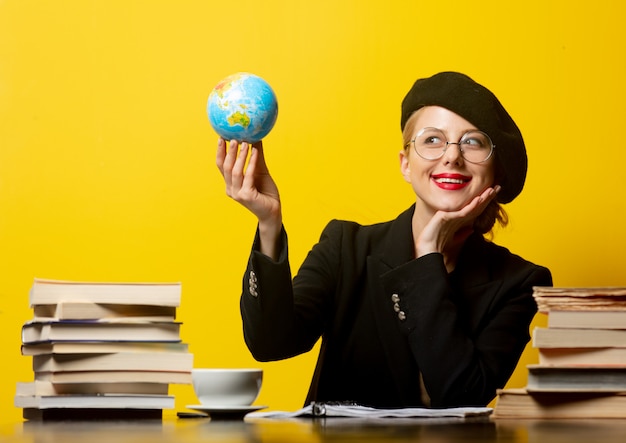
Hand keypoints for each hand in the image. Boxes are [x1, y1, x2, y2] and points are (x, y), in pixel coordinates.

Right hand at [216, 138, 281, 257]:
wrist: (273, 211)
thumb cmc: (265, 192)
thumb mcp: (260, 171)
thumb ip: (256, 157)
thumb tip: (256, 138)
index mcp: (230, 183)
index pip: (221, 166)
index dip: (220, 152)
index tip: (221, 137)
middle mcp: (231, 189)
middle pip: (226, 167)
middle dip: (229, 151)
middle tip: (233, 137)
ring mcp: (237, 193)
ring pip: (235, 171)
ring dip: (240, 156)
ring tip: (245, 143)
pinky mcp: (247, 196)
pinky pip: (248, 176)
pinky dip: (251, 163)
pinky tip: (256, 152)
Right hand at [415, 186, 500, 259]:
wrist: (426, 249)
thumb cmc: (435, 244)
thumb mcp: (453, 239)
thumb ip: (462, 234)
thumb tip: (472, 230)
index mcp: (456, 219)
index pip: (474, 209)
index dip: (485, 202)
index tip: (494, 195)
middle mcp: (454, 215)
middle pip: (474, 204)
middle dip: (486, 196)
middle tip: (498, 187)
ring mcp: (450, 214)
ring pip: (470, 206)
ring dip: (482, 198)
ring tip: (492, 190)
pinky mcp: (445, 217)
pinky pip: (462, 212)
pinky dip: (471, 206)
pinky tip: (479, 200)